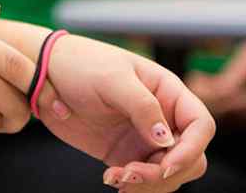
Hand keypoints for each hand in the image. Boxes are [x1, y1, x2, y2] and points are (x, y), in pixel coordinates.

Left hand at [35, 35, 213, 192]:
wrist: (45, 73)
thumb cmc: (80, 64)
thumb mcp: (112, 78)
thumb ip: (143, 106)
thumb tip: (168, 140)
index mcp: (167, 91)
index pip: (201, 126)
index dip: (191, 149)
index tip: (165, 164)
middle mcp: (162, 117)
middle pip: (190, 157)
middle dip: (167, 172)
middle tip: (132, 173)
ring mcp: (144, 138)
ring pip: (167, 174)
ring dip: (147, 184)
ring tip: (116, 177)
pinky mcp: (125, 154)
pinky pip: (142, 179)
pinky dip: (132, 185)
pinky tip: (111, 178)